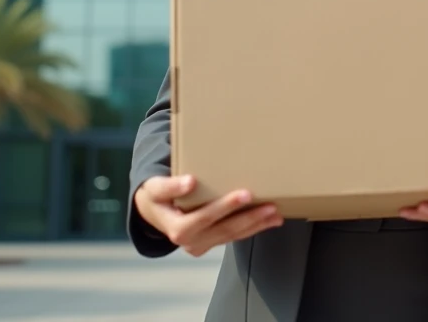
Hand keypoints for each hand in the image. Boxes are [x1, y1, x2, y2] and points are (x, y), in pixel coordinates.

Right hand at [134, 175, 282, 256]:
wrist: (152, 211)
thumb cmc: (156, 195)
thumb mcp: (155, 188)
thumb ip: (170, 186)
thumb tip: (190, 182)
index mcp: (177, 229)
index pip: (204, 217)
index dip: (224, 207)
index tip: (244, 194)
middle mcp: (190, 241)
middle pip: (224, 229)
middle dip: (249, 217)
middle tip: (270, 205)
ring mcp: (201, 244)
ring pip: (233, 235)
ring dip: (256, 224)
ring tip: (275, 213)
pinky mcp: (210, 242)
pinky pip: (234, 236)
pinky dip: (253, 227)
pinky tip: (270, 220)